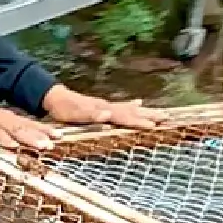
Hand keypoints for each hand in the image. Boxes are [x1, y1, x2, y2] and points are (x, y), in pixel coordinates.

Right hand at [0, 105, 55, 149]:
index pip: (31, 124)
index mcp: (10, 119)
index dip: (46, 130)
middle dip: (41, 135)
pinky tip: (13, 146)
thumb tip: (23, 145)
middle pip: (26, 127)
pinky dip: (4, 139)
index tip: (60, 136)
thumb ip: (10, 134)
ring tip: (41, 146)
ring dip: (29, 138)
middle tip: (54, 143)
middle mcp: (5, 118)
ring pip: (15, 129)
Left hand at [41, 84, 161, 129]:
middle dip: (149, 116)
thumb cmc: (64, 109)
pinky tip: (140, 104)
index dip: (139, 122)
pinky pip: (122, 106)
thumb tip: (108, 114)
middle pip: (132, 112)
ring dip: (146, 112)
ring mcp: (107, 106)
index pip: (125, 117)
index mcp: (104, 110)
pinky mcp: (104, 106)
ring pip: (130, 109)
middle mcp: (108, 107)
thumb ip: (93, 115)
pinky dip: (133, 106)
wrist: (55, 97)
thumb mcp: (75, 115)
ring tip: (161, 113)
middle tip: (167, 118)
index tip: (153, 125)